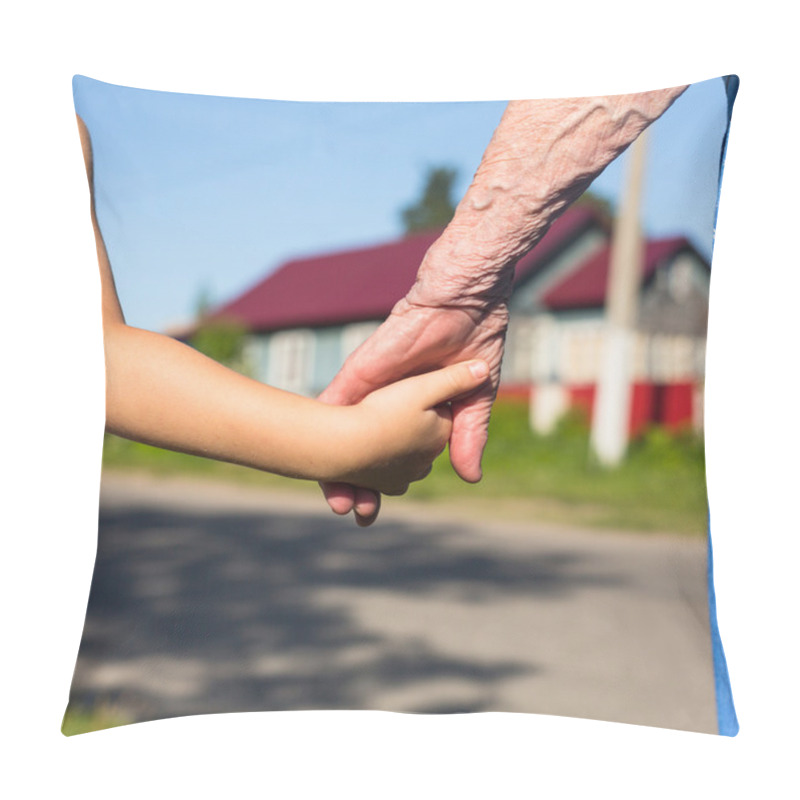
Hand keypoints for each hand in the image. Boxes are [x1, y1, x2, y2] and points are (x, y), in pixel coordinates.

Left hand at [318, 296, 507, 524]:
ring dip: (333, 464)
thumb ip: (467, 436)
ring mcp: (371, 390)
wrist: (464, 302)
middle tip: (349, 511)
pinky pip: (334, 402)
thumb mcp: (473, 400)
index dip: (382, 485)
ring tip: (333, 500)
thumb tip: (470, 477)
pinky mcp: (360, 373)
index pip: (393, 457)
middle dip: (353, 483)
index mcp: (414, 414)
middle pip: (360, 451)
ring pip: (342, 432)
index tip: (371, 512)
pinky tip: (309, 455)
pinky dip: (322, 427)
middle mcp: (386, 405)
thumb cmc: (474, 343)